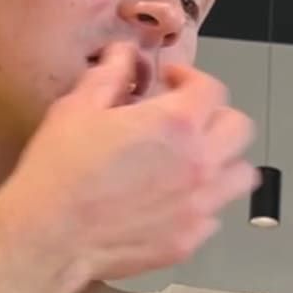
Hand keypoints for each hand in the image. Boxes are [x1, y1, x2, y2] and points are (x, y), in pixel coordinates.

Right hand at [0, 42, 256, 292]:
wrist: (51, 236)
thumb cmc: (60, 168)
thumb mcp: (78, 107)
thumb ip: (111, 75)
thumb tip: (125, 53)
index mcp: (177, 123)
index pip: (212, 89)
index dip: (192, 78)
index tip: (173, 82)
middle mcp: (200, 163)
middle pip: (240, 129)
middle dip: (216, 116)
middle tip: (188, 119)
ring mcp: (200, 205)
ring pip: (242, 174)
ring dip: (224, 161)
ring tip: (194, 160)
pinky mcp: (190, 239)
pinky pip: (216, 214)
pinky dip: (204, 202)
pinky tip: (176, 200)